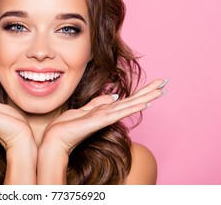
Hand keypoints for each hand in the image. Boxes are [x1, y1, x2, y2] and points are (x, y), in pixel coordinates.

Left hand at [40, 79, 167, 154]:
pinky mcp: (100, 121)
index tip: (153, 84)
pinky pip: (119, 112)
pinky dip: (132, 107)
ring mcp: (106, 118)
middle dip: (148, 92)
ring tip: (161, 89)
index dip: (140, 92)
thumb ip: (98, 103)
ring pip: (129, 105)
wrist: (55, 139)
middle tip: (164, 82)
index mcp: (105, 111)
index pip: (126, 100)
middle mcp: (108, 115)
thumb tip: (113, 96)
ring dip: (146, 97)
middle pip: (132, 101)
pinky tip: (145, 103)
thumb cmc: (67, 126)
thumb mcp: (83, 109)